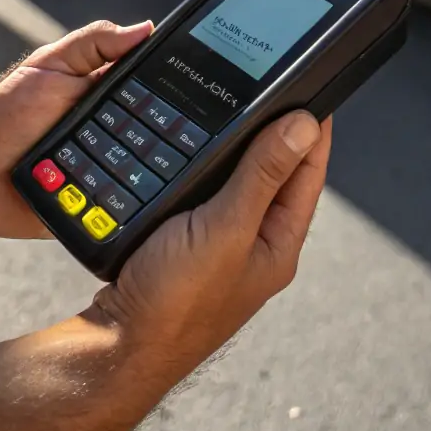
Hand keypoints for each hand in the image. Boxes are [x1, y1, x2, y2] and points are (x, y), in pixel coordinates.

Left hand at [0, 20, 152, 237]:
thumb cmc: (8, 113)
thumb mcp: (48, 65)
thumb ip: (93, 44)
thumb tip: (145, 28)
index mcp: (109, 99)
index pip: (152, 95)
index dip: (170, 92)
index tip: (190, 90)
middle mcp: (115, 136)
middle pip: (155, 138)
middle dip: (161, 138)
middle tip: (168, 137)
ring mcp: (108, 174)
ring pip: (146, 177)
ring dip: (145, 175)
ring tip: (141, 170)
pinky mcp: (98, 209)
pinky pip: (125, 212)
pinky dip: (130, 210)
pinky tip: (135, 206)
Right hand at [93, 111, 330, 383]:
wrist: (120, 344)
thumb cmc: (177, 300)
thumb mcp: (226, 228)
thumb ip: (263, 176)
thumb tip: (303, 126)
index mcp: (279, 244)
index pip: (308, 172)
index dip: (311, 128)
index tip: (310, 85)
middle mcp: (255, 243)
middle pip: (274, 172)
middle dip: (272, 131)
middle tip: (268, 87)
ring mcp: (221, 243)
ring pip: (236, 179)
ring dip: (235, 146)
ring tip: (233, 106)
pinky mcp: (187, 241)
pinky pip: (203, 191)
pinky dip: (201, 165)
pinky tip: (189, 146)